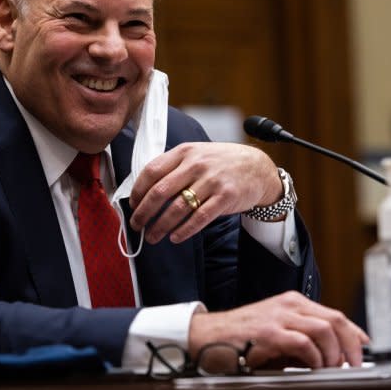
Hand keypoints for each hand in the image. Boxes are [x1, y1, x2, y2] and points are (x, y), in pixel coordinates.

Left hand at [128, 142, 282, 243]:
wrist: (257, 167)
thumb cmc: (220, 163)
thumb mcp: (195, 154)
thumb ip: (172, 166)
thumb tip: (144, 190)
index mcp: (184, 152)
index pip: (151, 171)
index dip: (138, 191)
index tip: (133, 205)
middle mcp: (196, 164)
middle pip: (160, 192)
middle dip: (144, 212)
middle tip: (136, 225)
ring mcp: (212, 180)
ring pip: (177, 208)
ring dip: (160, 226)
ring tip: (152, 236)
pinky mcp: (225, 197)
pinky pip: (199, 218)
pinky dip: (184, 230)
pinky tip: (175, 237)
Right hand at [189, 291, 369, 369]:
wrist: (205, 337)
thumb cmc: (238, 338)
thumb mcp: (276, 334)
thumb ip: (302, 340)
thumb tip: (333, 357)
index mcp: (292, 303)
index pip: (335, 315)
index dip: (355, 333)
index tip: (365, 348)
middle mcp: (288, 305)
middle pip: (336, 319)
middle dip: (351, 345)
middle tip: (354, 365)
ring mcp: (278, 316)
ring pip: (325, 329)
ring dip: (334, 353)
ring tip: (332, 369)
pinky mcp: (268, 332)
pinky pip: (303, 343)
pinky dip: (314, 358)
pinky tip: (311, 367)